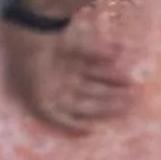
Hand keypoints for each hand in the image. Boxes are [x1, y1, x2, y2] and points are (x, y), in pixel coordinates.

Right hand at [0, 21, 134, 133]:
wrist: (27, 27)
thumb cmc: (31, 67)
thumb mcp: (40, 100)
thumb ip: (58, 117)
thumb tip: (87, 132)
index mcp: (41, 95)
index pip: (63, 113)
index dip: (78, 123)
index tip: (98, 129)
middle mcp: (52, 81)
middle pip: (84, 96)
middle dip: (107, 101)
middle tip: (132, 102)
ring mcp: (61, 63)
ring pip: (91, 77)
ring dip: (111, 80)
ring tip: (131, 82)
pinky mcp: (70, 45)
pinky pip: (92, 53)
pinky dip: (106, 54)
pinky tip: (120, 52)